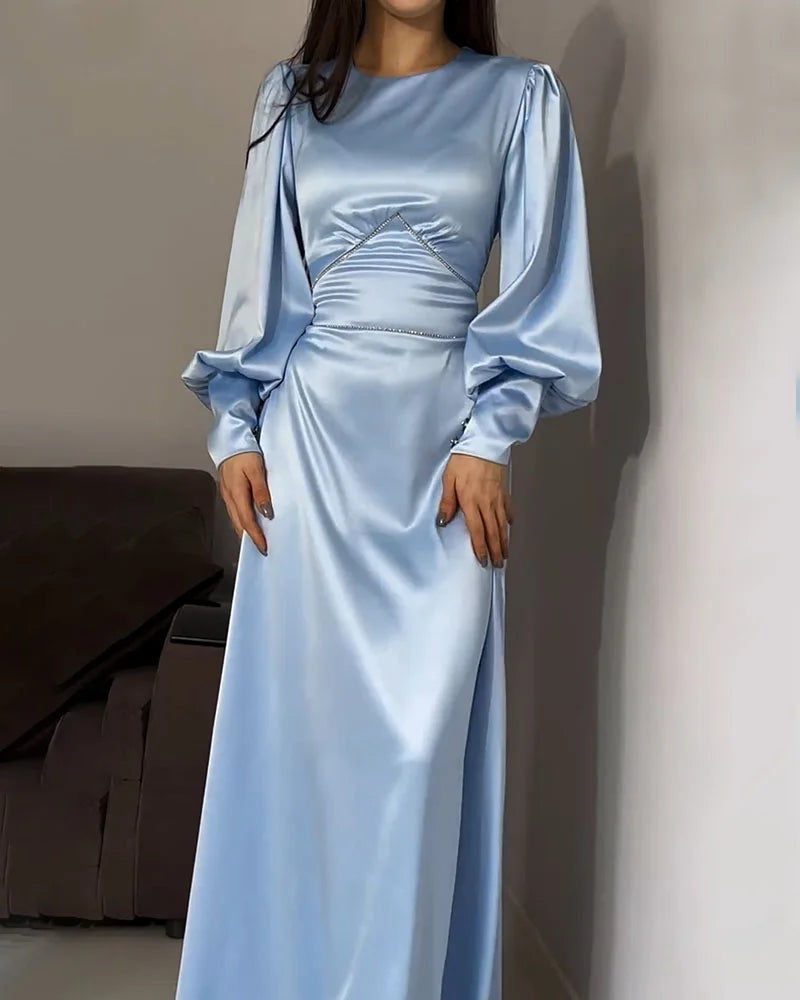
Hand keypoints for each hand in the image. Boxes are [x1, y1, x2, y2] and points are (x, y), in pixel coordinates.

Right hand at [218, 451, 272, 554]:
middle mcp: (229, 497)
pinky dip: (241, 521)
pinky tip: (247, 523)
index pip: (246, 521)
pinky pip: (234, 511)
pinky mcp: (228, 491)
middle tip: (261, 550)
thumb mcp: (256, 470)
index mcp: (236, 493)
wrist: (230, 440)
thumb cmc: (245, 453)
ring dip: (244, 531)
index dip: (255, 536)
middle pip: (239, 523)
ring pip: (235, 519)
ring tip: (255, 541)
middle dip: (249, 538)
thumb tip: (266, 513)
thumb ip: (261, 491)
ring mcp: (227, 494)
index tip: (263, 548)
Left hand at [437, 453, 512, 567]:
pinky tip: (509, 527)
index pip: (477, 531)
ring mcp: (498, 498)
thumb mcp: (449, 479)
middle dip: (495, 550)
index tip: (482, 560)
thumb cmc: (464, 459)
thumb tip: (443, 521)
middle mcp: (487, 503)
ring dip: (504, 541)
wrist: (484, 442)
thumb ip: (447, 502)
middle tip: (497, 564)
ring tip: (505, 554)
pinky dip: (509, 520)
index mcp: (471, 502)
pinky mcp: (504, 490)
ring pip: (502, 524)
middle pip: (493, 532)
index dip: (480, 548)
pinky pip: (508, 509)